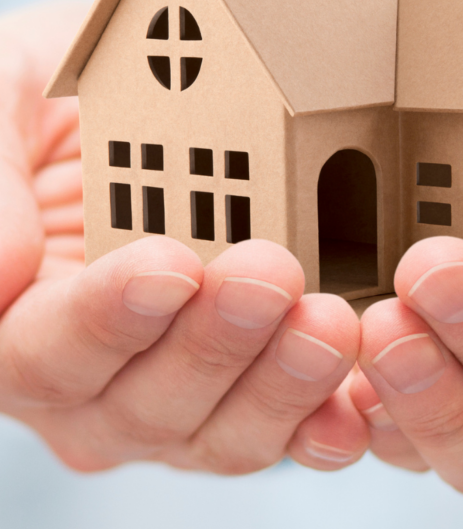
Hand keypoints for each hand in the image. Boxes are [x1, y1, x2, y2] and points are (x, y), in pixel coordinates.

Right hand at [0, 0, 365, 472]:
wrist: (128, 108)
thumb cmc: (54, 102)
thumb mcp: (1, 94)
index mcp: (15, 325)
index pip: (45, 348)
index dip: (108, 315)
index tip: (170, 265)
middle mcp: (86, 388)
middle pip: (141, 403)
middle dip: (214, 341)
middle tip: (272, 274)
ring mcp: (170, 404)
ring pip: (218, 431)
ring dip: (280, 384)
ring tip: (332, 321)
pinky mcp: (245, 398)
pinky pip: (285, 434)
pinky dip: (324, 424)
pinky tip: (360, 398)